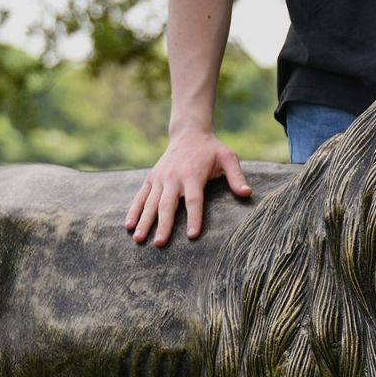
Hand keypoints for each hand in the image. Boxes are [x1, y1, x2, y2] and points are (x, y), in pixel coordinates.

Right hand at [125, 129, 251, 245]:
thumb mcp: (228, 158)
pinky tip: (128, 226)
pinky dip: (134, 211)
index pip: (194, 201)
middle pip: (167, 205)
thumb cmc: (211, 149)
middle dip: (163, 225)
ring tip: (139, 239)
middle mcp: (174, 178)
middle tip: (160, 244)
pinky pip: (140, 196)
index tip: (193, 235)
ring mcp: (160, 178)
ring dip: (144, 222)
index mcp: (193, 175)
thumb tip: (247, 193)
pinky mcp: (152, 178)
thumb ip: (236, 176)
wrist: (189, 132)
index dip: (194, 218)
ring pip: (150, 203)